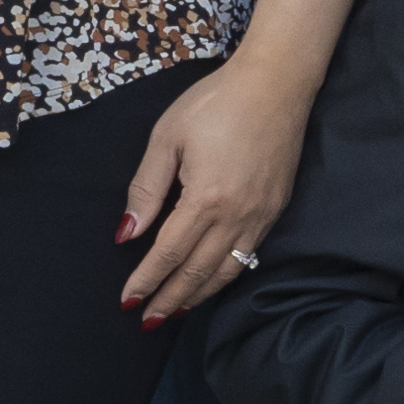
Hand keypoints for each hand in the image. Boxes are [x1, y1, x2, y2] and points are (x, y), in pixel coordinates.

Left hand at [116, 48, 315, 325]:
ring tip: (176, 312)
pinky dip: (226, 276)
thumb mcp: (167, 137)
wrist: (276, 83)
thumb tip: (127, 233)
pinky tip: (211, 281)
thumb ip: (146, 189)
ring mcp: (261, 216)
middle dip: (170, 299)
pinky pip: (248, 255)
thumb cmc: (215, 102)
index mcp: (205, 198)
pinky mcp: (275, 209)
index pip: (168, 253)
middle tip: (148, 320)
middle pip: (197, 271)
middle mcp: (236, 216)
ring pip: (226, 271)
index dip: (146, 280)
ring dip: (198, 295)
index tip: (128, 300)